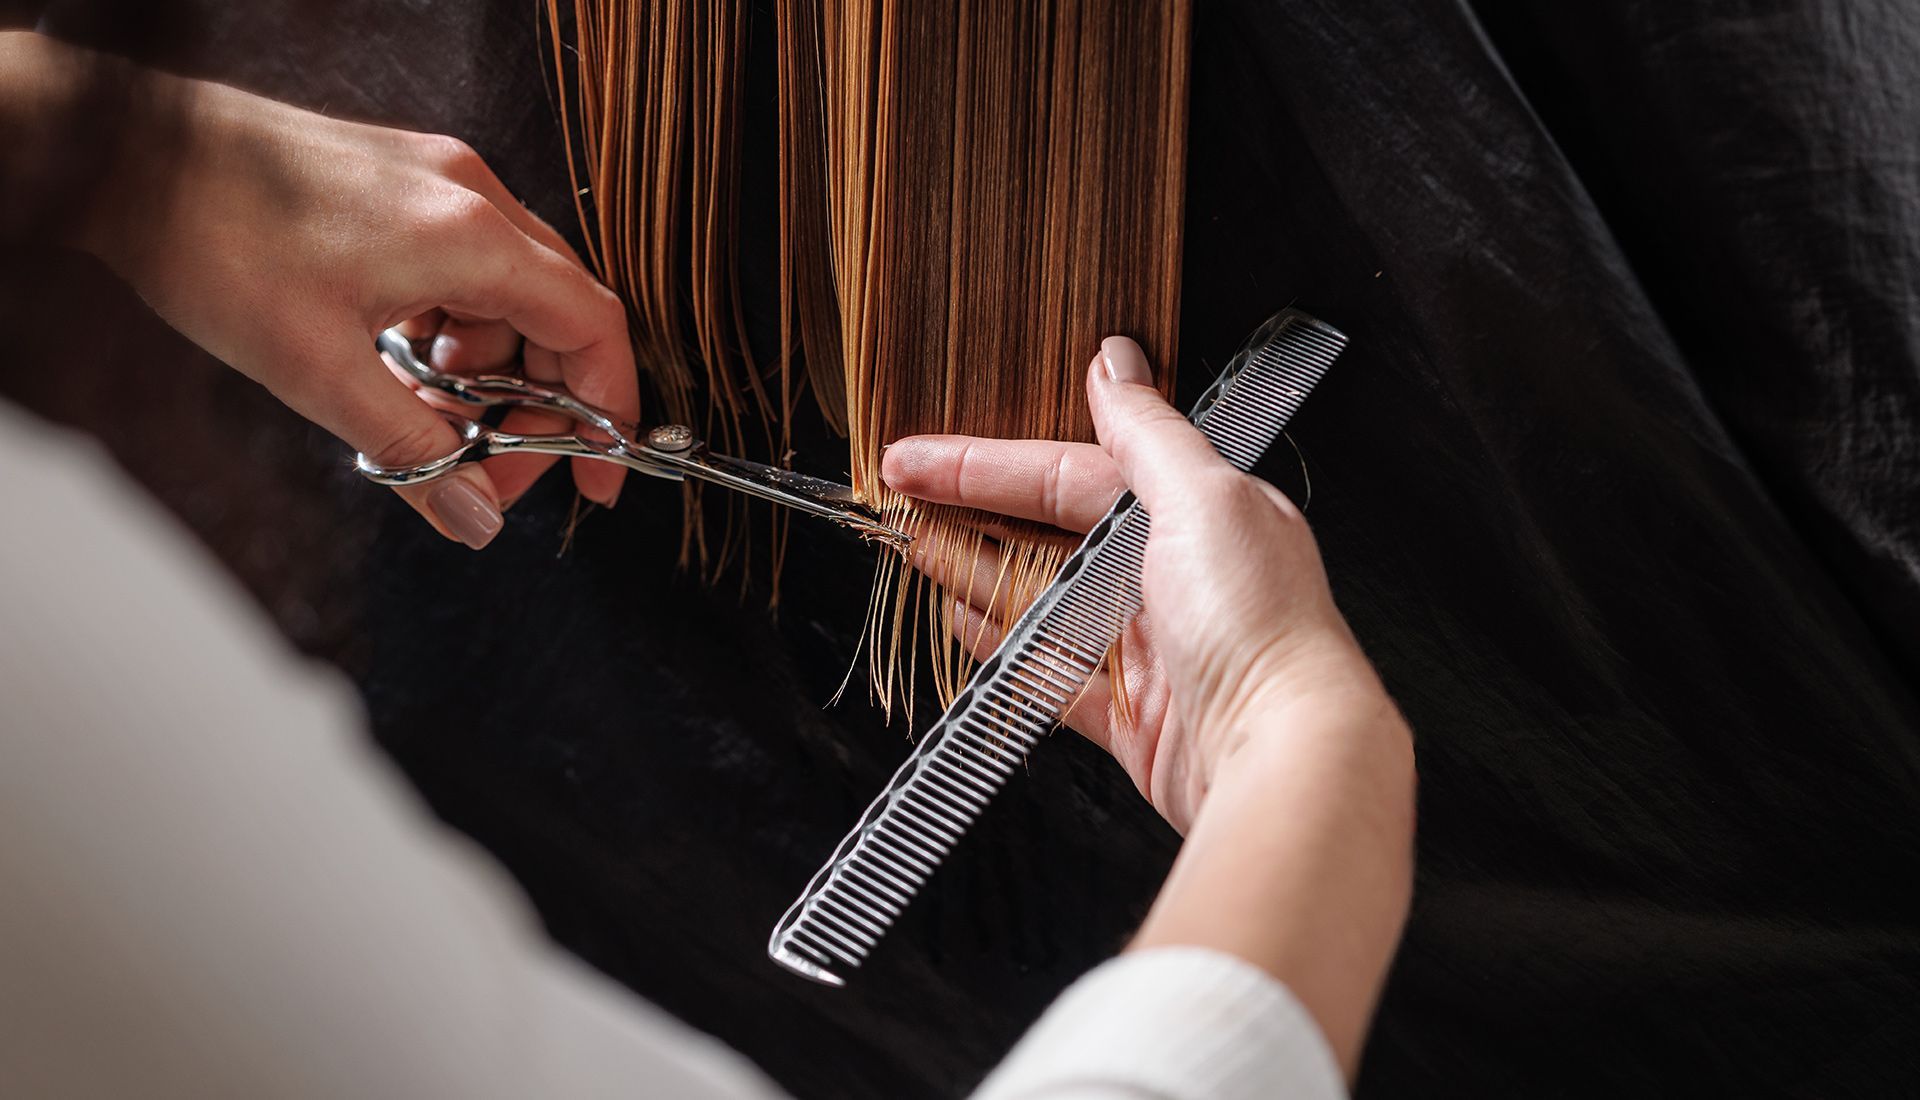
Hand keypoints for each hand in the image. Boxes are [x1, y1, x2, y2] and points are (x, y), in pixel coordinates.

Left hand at [76, 61, 636, 546]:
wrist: (130, 152)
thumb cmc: (211, 237)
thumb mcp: (318, 372)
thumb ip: (415, 453)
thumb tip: (477, 520)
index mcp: (471, 235)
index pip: (591, 328)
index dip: (607, 411)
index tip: (596, 475)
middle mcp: (470, 196)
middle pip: (557, 315)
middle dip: (537, 404)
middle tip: (491, 467)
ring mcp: (437, 183)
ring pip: (508, 296)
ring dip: (486, 372)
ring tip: (425, 418)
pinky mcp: (402, 184)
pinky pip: (463, 270)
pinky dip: (450, 331)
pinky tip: (400, 366)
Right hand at [889, 337, 1413, 1076]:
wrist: (1284, 757)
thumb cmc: (1260, 624)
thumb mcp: (1203, 497)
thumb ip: (1148, 430)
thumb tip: (1116, 359)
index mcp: (1199, 513)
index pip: (1072, 473)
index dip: (988, 462)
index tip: (916, 457)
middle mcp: (1177, 577)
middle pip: (1051, 534)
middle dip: (970, 513)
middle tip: (895, 499)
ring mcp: (1153, 650)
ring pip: (1043, 601)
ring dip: (974, 573)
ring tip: (910, 549)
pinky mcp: (1135, 717)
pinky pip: (1052, 675)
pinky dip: (1004, 651)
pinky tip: (962, 625)